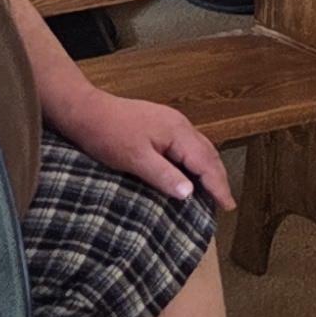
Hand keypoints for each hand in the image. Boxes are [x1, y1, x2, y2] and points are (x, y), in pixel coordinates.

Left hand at [54, 85, 231, 208]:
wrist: (85, 110)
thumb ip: (164, 175)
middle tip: (226, 202)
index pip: (206, 162)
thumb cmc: (108, 135)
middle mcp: (180, 125)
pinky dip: (196, 161)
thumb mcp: (135, 159)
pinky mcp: (160, 125)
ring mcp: (171, 122)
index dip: (219, 185)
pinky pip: (188, 145)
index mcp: (178, 132)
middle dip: (219, 177)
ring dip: (209, 168)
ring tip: (214, 190)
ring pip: (200, 147)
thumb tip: (190, 194)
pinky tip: (191, 172)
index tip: (229, 206)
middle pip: (208, 153)